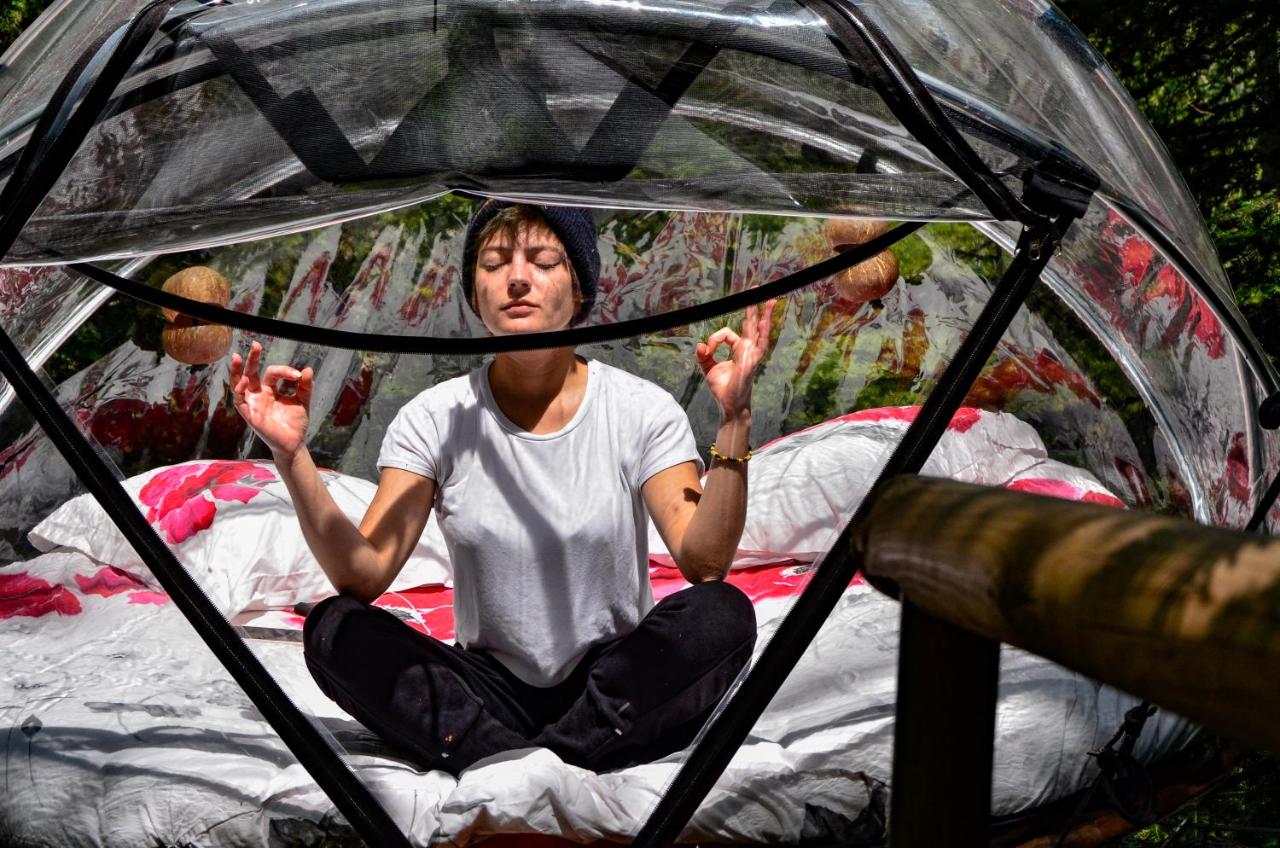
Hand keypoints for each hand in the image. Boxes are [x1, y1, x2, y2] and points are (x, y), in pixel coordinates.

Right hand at [229, 341, 312, 458]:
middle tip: (256, 345)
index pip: (272, 373)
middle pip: (251, 373)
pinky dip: (239, 391)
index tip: (297, 375)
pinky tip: (243, 381)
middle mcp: (259, 395)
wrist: (294, 443)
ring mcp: (253, 404)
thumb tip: (308, 369)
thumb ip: (305, 386)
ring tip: (237, 357)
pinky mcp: (250, 415)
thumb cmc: (295, 423)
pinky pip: (240, 401)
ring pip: (239, 384)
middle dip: (252, 359)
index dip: (284, 371)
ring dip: (237, 371)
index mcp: (270, 390)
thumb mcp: (302, 401)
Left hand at [696, 296, 776, 420]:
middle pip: (752, 324)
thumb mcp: (709, 369)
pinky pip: (758, 344)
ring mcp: (752, 355)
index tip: (706, 349)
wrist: (729, 406)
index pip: (727, 333)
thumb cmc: (723, 389)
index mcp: (738, 350)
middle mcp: (748, 350)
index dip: (714, 339)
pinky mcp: (751, 362)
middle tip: (756, 289)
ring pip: (760, 331)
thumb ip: (703, 356)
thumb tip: (699, 345)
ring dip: (765, 315)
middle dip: (754, 307)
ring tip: (770, 300)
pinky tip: (765, 319)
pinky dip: (762, 331)